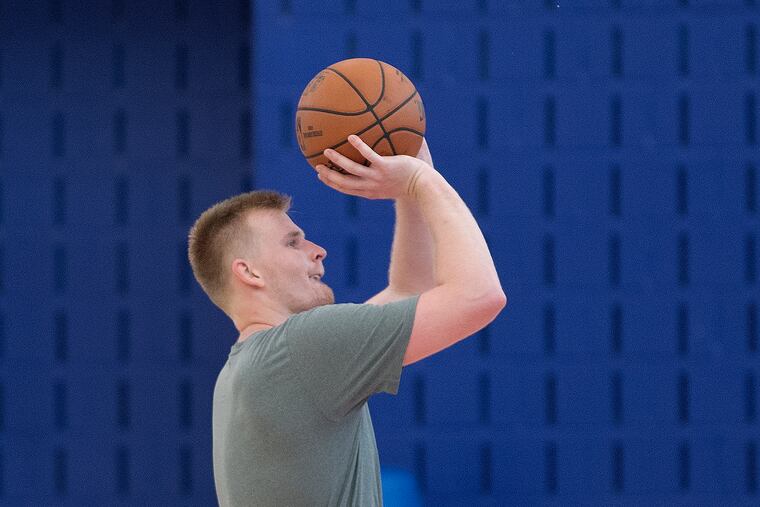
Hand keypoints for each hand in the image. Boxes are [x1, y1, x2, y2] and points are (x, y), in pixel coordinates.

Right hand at [315, 135, 431, 199]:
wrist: (424, 186)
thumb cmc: (411, 184)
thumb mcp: (393, 182)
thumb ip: (382, 174)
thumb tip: (378, 158)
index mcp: (370, 191)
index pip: (346, 189)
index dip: (333, 184)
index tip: (322, 176)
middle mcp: (370, 187)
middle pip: (343, 183)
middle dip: (329, 176)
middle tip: (317, 167)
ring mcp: (377, 177)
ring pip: (352, 170)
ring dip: (338, 161)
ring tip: (327, 151)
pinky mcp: (385, 167)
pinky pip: (369, 156)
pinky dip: (359, 147)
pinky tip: (351, 137)